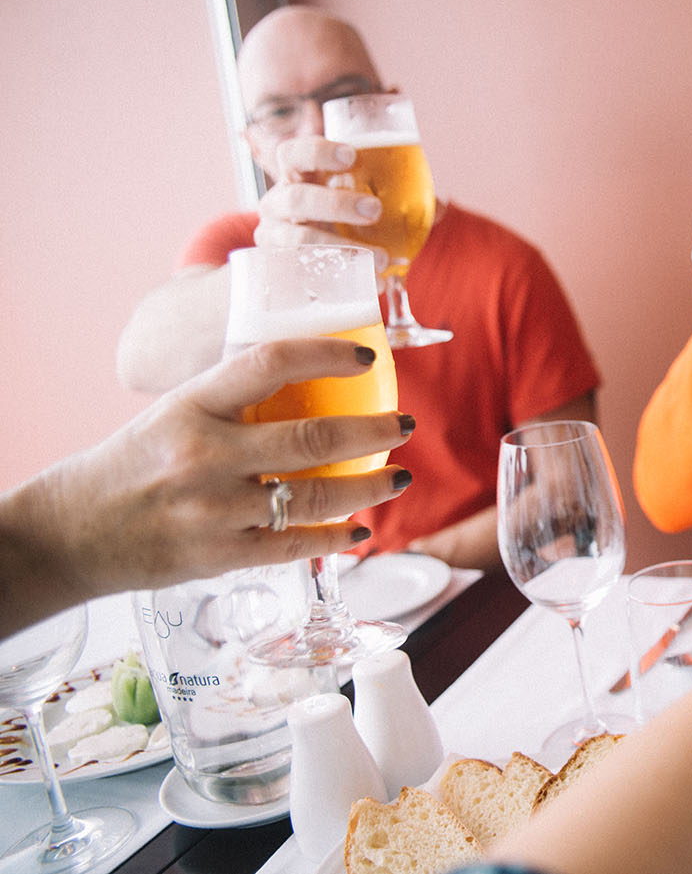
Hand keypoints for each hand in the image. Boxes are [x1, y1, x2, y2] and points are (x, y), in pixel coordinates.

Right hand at [39, 337, 414, 597]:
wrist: (69, 533)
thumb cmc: (131, 465)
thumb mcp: (172, 414)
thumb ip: (231, 401)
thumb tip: (307, 382)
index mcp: (191, 406)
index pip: (270, 363)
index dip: (326, 353)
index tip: (365, 356)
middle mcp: (204, 455)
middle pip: (312, 438)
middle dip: (373, 430)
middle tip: (405, 423)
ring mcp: (213, 510)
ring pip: (314, 496)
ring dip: (369, 487)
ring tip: (399, 478)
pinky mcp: (218, 557)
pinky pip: (294, 546)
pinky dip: (335, 537)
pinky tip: (358, 530)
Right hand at [252, 136, 388, 271]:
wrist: (321, 262)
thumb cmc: (344, 219)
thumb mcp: (365, 199)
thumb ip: (400, 196)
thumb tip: (439, 206)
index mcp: (297, 175)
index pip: (294, 153)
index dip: (317, 151)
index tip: (351, 156)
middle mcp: (280, 204)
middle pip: (296, 197)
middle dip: (336, 204)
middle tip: (375, 210)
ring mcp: (277, 239)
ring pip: (298, 240)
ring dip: (342, 248)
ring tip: (382, 259)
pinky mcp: (284, 272)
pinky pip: (305, 276)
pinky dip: (342, 280)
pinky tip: (374, 284)